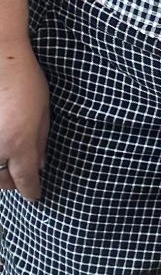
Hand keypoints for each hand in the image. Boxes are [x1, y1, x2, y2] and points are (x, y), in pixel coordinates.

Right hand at [0, 40, 49, 201]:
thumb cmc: (25, 78)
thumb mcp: (43, 110)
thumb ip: (41, 140)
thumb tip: (40, 163)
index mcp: (19, 143)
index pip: (25, 180)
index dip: (32, 190)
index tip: (36, 195)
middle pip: (1, 181)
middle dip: (12, 183)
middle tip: (21, 179)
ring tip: (8, 167)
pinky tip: (1, 151)